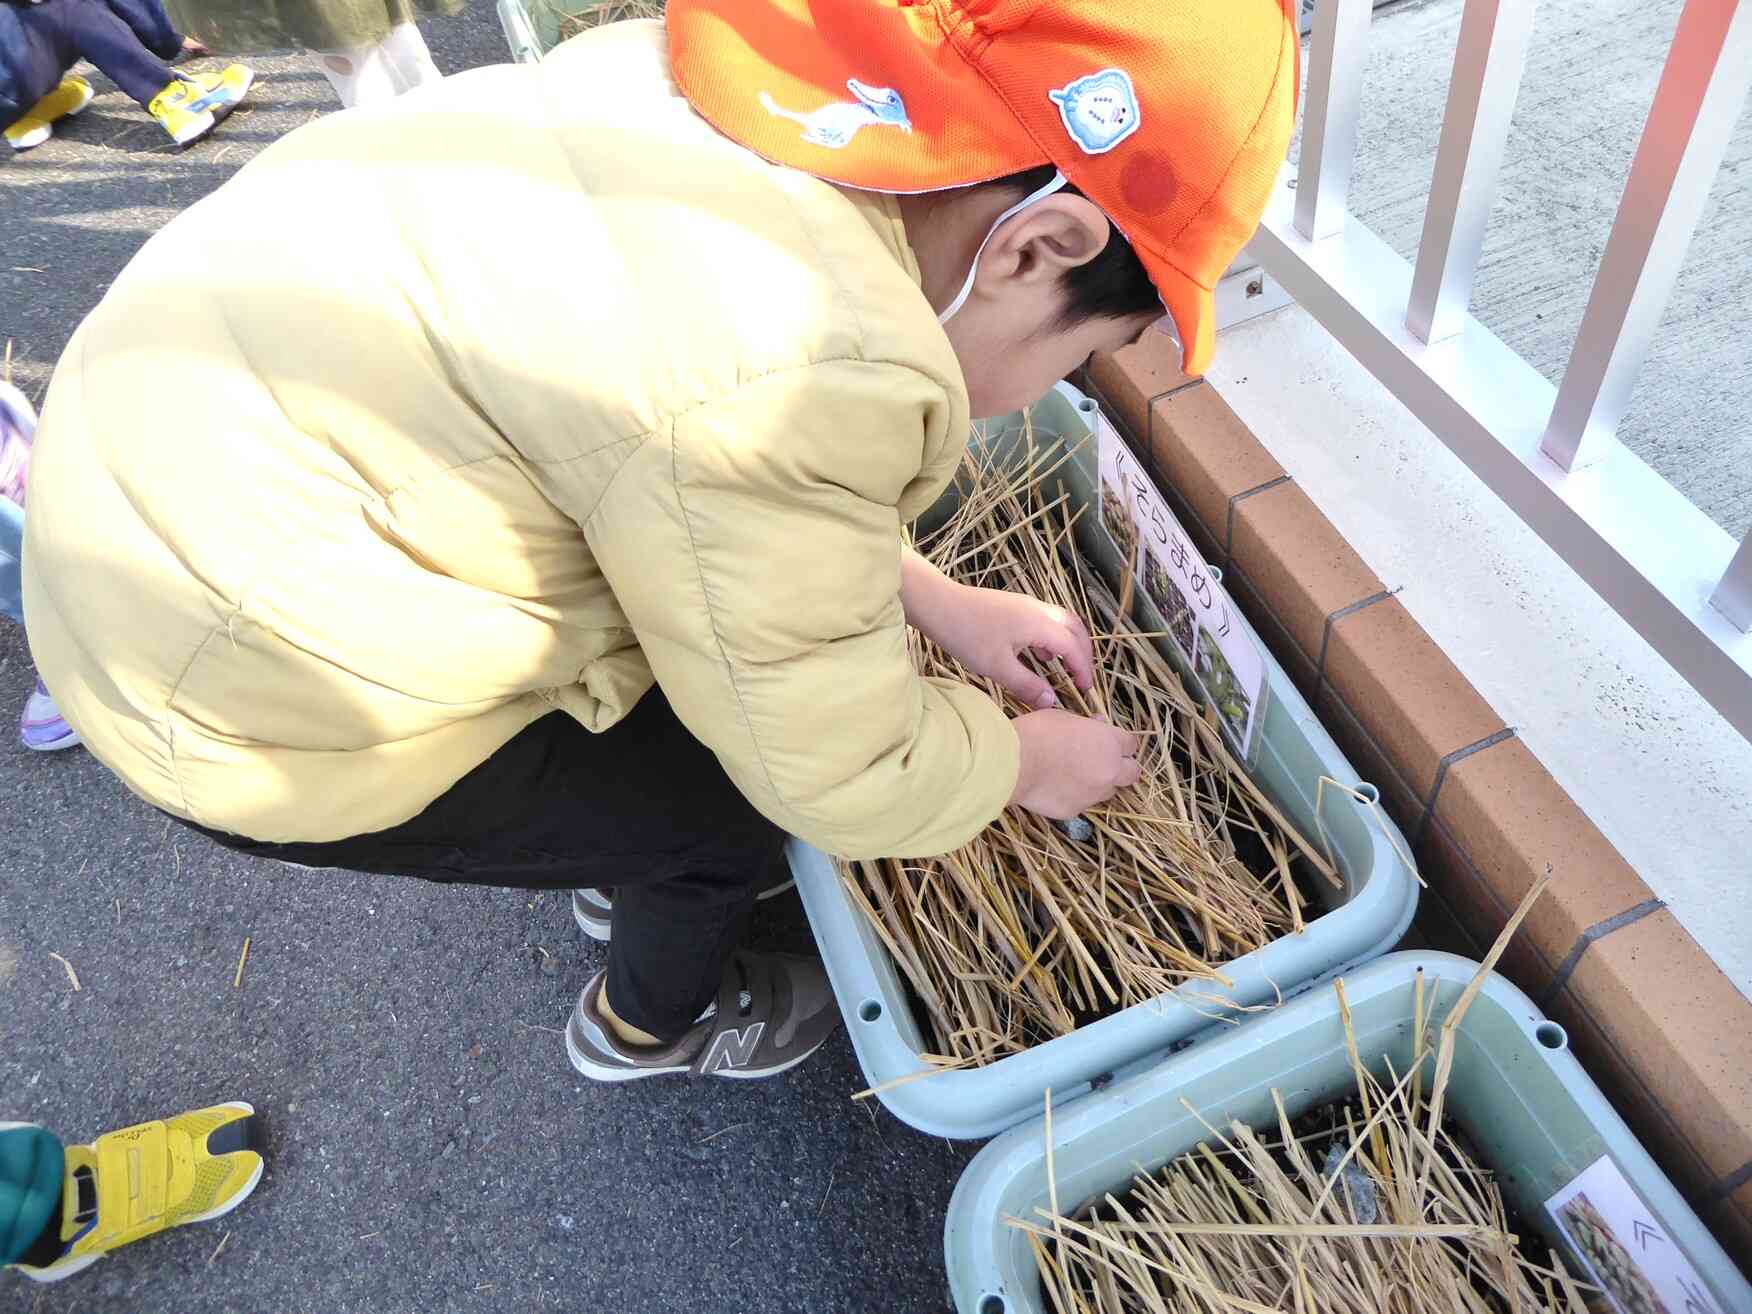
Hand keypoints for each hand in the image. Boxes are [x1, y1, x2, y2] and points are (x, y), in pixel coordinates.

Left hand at [924, 584, 1094, 710]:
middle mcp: (1039, 610)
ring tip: (1063, 668)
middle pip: (1075, 628)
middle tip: (1081, 677)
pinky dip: (1050, 637)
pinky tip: (1037, 654)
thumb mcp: (997, 667)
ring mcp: (1026, 605)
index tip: (1085, 690)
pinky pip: (1044, 620)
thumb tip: (1051, 701)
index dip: (1082, 670)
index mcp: (1040, 624)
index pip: (1073, 647)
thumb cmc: (966, 635)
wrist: (938, 604)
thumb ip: (1027, 685)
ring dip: (1067, 643)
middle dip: (1083, 653)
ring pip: (1060, 621)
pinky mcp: (1013, 605)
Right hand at [1009, 710, 1139, 818]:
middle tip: (1103, 763)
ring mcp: (1093, 794)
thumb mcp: (1064, 717)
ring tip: (1074, 776)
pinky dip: (1073, 797)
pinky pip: (1081, 803)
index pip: (1131, 744)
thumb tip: (1098, 724)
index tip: (1109, 742)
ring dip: (1098, 784)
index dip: (1120, 743)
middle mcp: (1109, 771)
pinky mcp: (1075, 811)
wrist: (1015, 764)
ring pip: (1107, 791)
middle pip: (1132, 773)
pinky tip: (1054, 788)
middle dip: (1122, 768)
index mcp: (1109, 742)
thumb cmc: (1038, 732)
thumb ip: (1087, 725)